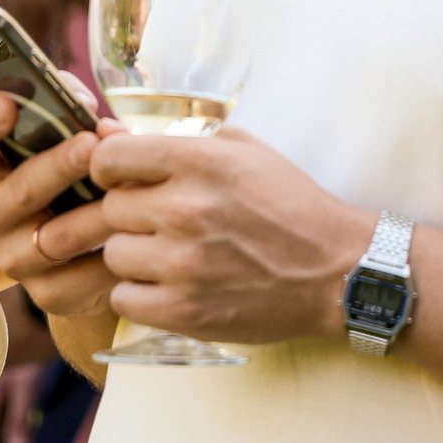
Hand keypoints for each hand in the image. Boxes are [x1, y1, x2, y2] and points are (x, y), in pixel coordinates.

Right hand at [0, 93, 119, 319]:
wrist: (87, 255)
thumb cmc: (75, 182)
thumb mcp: (68, 142)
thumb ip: (75, 115)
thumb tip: (96, 117)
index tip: (5, 105)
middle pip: (18, 191)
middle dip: (57, 166)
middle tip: (90, 145)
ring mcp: (15, 259)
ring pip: (54, 238)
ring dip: (94, 214)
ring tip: (128, 194)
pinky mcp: (47, 294)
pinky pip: (83, 277)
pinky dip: (114, 257)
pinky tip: (140, 241)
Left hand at [90, 127, 371, 344]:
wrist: (339, 271)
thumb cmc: (289, 204)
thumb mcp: (240, 150)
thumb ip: (171, 138)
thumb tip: (103, 131)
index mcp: (197, 162)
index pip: (106, 158)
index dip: (111, 170)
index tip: (126, 180)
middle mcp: (185, 210)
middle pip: (110, 209)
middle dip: (131, 214)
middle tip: (162, 223)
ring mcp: (184, 265)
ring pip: (114, 255)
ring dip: (136, 256)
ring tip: (170, 256)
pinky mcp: (187, 312)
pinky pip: (124, 300)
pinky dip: (141, 295)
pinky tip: (169, 286)